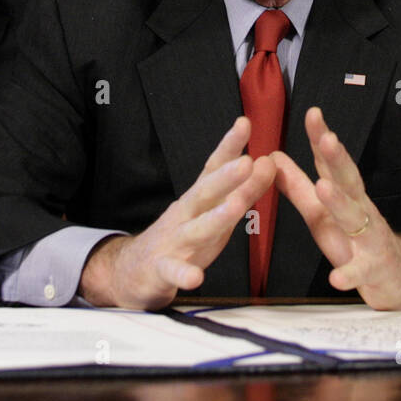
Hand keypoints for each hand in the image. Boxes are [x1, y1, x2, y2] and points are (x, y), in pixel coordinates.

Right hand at [78, 117, 275, 309]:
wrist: (132, 270)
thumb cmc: (181, 236)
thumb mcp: (214, 211)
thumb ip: (243, 190)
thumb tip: (268, 162)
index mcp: (198, 199)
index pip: (213, 167)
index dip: (228, 146)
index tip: (244, 123)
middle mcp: (184, 215)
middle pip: (204, 193)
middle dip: (226, 177)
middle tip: (247, 162)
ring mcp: (172, 242)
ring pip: (195, 229)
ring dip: (215, 218)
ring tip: (236, 207)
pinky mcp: (162, 271)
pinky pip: (174, 272)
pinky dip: (184, 274)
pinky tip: (195, 277)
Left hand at [272, 107, 400, 310]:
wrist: (398, 278)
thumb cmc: (355, 241)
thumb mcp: (320, 213)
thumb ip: (296, 186)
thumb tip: (271, 157)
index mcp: (345, 196)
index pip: (331, 163)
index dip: (322, 138)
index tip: (312, 114)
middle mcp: (360, 211)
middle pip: (349, 181)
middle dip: (338, 159)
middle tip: (327, 138)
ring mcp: (369, 239)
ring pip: (355, 218)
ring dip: (340, 203)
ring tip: (324, 188)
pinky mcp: (373, 270)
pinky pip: (360, 271)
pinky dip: (349, 273)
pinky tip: (336, 277)